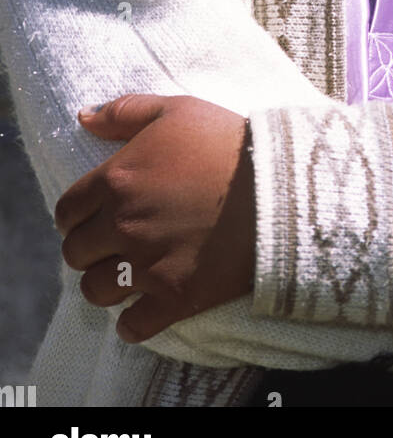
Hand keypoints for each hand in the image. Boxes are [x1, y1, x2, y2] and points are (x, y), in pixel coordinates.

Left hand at [54, 94, 254, 342]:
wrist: (281, 188)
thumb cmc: (228, 142)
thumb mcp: (177, 111)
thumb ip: (124, 112)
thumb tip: (82, 118)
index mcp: (117, 181)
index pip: (67, 211)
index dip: (76, 215)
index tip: (92, 217)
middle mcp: (122, 226)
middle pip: (75, 254)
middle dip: (89, 249)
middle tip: (111, 243)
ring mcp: (146, 266)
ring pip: (96, 291)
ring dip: (107, 284)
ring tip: (127, 274)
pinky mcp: (173, 297)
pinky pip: (133, 326)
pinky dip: (132, 323)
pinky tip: (143, 309)